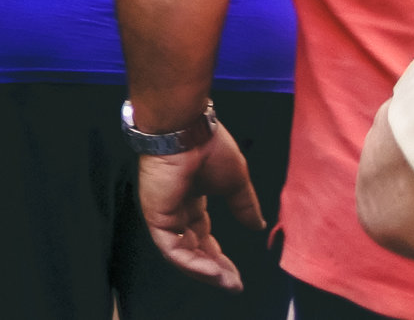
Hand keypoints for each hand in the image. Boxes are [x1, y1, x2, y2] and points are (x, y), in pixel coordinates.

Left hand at [139, 119, 263, 288]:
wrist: (187, 130)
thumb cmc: (208, 145)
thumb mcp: (235, 182)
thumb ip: (244, 206)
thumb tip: (257, 225)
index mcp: (191, 198)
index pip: (202, 236)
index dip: (219, 256)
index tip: (236, 274)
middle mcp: (175, 207)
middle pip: (192, 248)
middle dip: (214, 269)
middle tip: (234, 284)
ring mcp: (163, 212)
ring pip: (181, 254)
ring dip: (206, 272)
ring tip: (228, 282)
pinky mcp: (156, 215)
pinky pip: (172, 248)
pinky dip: (193, 264)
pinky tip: (214, 272)